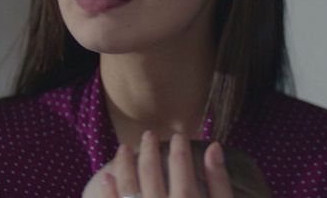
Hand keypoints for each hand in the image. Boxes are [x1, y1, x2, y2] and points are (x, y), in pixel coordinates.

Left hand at [85, 131, 232, 197]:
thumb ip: (220, 181)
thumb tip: (214, 146)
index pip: (182, 168)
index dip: (180, 149)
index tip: (180, 136)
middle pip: (152, 175)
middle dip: (150, 151)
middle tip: (149, 135)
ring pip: (128, 189)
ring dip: (125, 166)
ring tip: (124, 148)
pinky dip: (108, 193)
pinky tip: (106, 178)